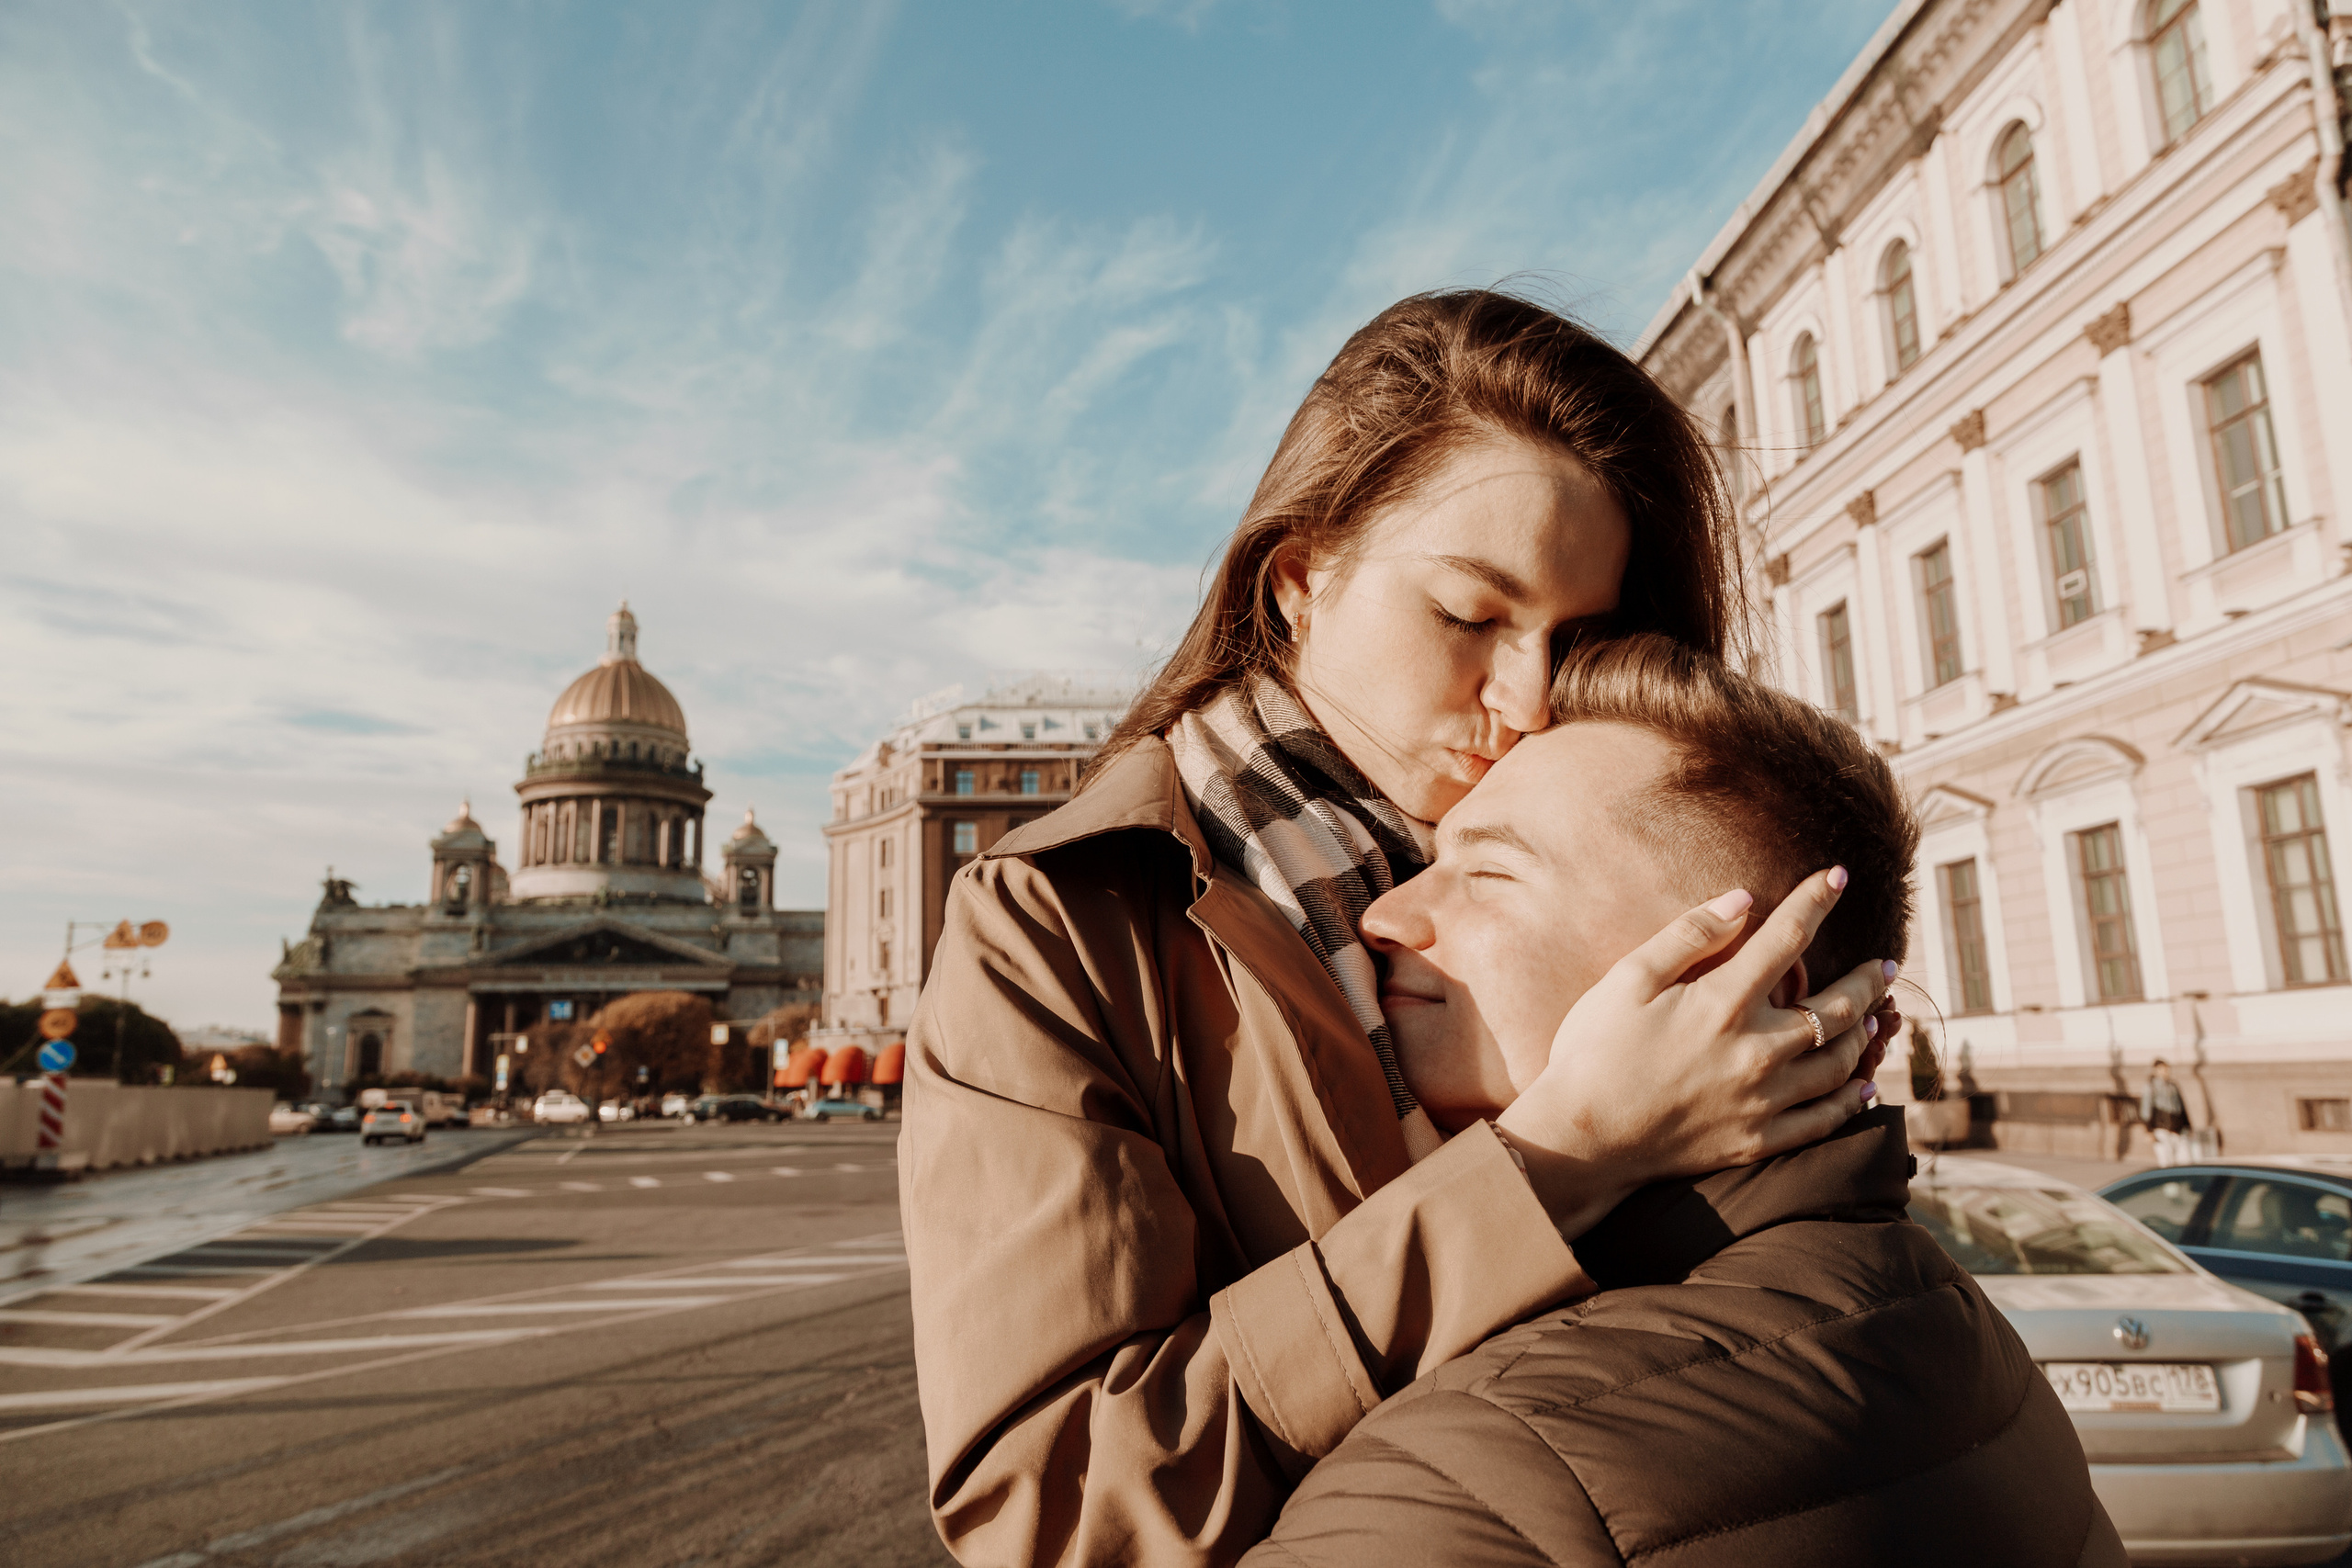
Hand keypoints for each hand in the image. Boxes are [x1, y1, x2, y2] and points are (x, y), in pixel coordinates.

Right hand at [1493, 868, 1894, 1239]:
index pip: (1787, 938)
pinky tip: (1860, 1083)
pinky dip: (1849, 1098)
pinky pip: (1823, 1120)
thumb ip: (1687, 936)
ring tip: (1873, 1015)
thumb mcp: (1628, 979)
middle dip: (1867, 979)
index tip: (1836, 877)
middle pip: (1835, 1007)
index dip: (1815, 902)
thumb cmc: (1593, 1052)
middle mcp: (1756, 1052)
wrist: (1582, 1139)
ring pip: (1838, 1063)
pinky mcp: (1757, 1141)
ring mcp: (1762, 1101)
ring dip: (1863, 1033)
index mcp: (1723, 1004)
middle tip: (1885, 964)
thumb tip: (1742, 900)